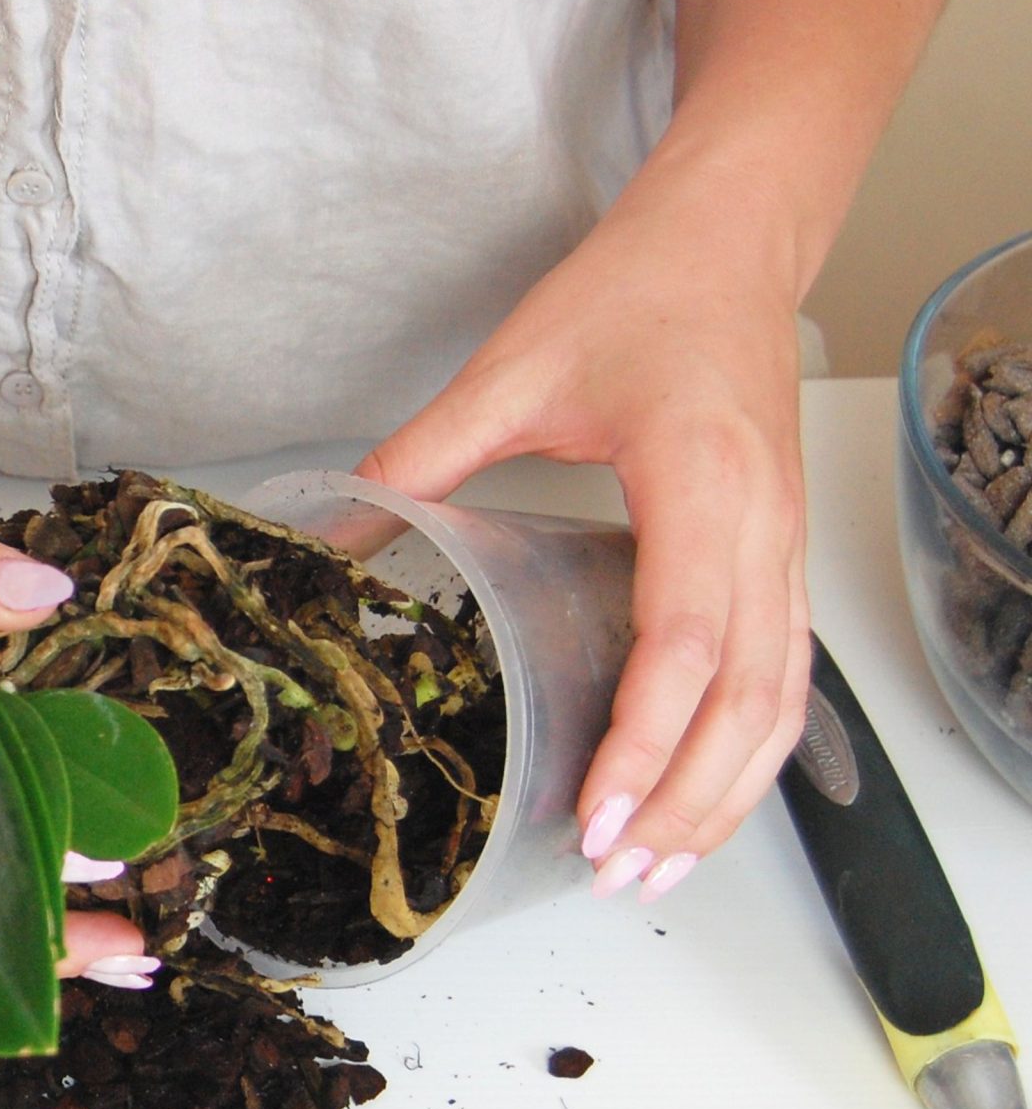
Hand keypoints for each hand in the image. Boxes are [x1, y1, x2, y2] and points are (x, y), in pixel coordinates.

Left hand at [359, 155, 812, 901]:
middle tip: (617, 873)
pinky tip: (700, 799)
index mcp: (700, 483)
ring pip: (780, 699)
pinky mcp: (779, 552)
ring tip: (658, 867)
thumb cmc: (636, 292)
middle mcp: (761, 527)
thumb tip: (325, 537)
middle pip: (748, 698)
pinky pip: (783, 672)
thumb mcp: (510, 369)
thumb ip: (418, 458)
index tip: (599, 813)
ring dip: (727, 792)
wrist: (730, 236)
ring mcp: (782, 544)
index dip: (645, 740)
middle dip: (687, 800)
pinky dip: (749, 749)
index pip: (685, 642)